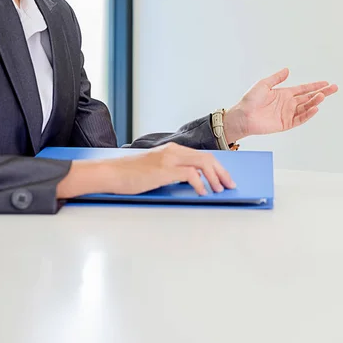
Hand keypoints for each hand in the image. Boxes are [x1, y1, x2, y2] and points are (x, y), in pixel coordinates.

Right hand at [56, 143, 235, 197]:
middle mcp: (174, 150)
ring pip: (203, 163)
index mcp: (173, 149)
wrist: (112, 173)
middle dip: (222, 172)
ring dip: (215, 178)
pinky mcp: (164, 169)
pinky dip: (200, 183)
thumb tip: (193, 183)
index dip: (218, 167)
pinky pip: (190, 174)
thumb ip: (173, 171)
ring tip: (220, 190)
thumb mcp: (156, 170)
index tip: (226, 179)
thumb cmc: (131, 175)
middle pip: (207, 158)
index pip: (203, 155)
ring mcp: (169, 158)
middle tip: (230, 185)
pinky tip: (203, 193)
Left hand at [223, 68, 337, 141]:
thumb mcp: (263, 84)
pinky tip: (315, 108)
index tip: (326, 83)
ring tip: (322, 96)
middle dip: (322, 93)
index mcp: (284, 93)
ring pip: (306, 107)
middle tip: (334, 88)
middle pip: (309, 97)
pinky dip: (308, 114)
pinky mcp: (286, 124)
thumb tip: (287, 70)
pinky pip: (300, 119)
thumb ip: (276, 78)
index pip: (304, 89)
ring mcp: (288, 114)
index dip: (315, 85)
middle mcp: (288, 104)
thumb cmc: (250, 100)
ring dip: (315, 102)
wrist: (243, 116)